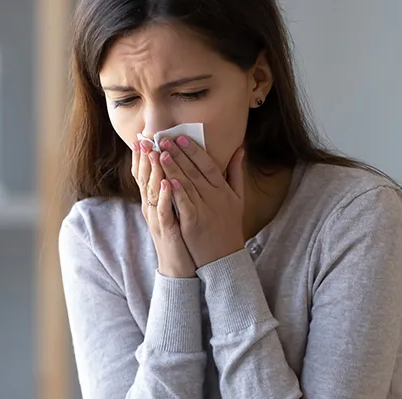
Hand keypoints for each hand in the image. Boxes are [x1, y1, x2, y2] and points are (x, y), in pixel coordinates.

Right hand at [133, 140, 196, 277]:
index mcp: (155, 201)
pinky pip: (165, 211)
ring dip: (153, 172)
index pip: (145, 175)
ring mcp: (158, 219)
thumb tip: (175, 172)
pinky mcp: (166, 230)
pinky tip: (168, 183)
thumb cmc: (180, 236)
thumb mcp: (175, 210)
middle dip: (143, 158)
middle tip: (143, 138)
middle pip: (144, 179)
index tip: (143, 137)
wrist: (180, 267)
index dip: (142, 157)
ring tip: (154, 153)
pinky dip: (166, 197)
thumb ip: (175, 191)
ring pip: (152, 192)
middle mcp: (153, 208)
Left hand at [157, 136, 245, 267]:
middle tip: (164, 140)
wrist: (225, 257)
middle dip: (179, 155)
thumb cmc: (229, 226)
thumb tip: (240, 149)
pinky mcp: (193, 224)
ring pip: (187, 185)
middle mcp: (215, 198)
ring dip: (174, 169)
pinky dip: (177, 192)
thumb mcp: (238, 198)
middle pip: (195, 172)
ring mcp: (204, 211)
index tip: (181, 137)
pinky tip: (168, 180)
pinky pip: (184, 205)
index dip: (194, 151)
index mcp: (224, 190)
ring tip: (160, 154)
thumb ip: (236, 173)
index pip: (208, 165)